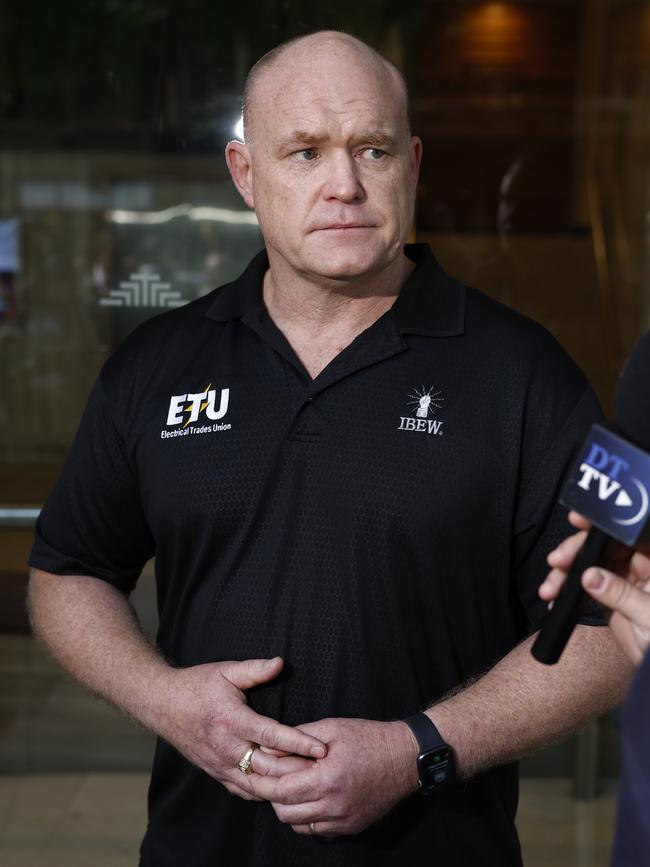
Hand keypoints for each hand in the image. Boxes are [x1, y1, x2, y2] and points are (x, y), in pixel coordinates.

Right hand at [154, 657, 325, 800]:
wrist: (162, 705)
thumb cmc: (197, 685)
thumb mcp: (226, 671)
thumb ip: (255, 669)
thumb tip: (280, 663)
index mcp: (233, 721)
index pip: (273, 737)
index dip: (299, 743)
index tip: (321, 748)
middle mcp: (227, 748)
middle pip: (269, 768)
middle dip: (298, 770)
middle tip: (324, 770)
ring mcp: (221, 765)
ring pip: (257, 786)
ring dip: (283, 787)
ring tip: (309, 784)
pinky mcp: (216, 773)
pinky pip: (244, 791)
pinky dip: (265, 793)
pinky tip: (282, 790)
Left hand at [250, 717, 418, 836]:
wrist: (404, 758)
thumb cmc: (368, 738)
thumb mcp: (331, 728)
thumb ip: (297, 739)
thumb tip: (268, 748)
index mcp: (327, 779)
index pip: (281, 790)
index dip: (262, 782)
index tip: (253, 772)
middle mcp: (334, 805)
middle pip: (285, 812)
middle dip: (272, 795)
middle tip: (271, 778)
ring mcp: (343, 820)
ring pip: (298, 825)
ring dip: (289, 807)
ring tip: (291, 786)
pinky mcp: (351, 827)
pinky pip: (316, 831)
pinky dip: (307, 817)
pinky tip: (311, 797)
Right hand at [539, 512, 649, 664]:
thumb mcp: (649, 617)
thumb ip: (621, 595)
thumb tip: (591, 576)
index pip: (629, 534)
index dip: (604, 523)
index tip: (580, 520)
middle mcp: (640, 567)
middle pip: (603, 545)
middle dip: (577, 550)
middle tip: (558, 560)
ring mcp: (622, 580)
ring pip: (588, 563)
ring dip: (565, 572)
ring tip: (551, 587)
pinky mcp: (608, 596)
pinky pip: (582, 584)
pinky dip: (565, 589)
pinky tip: (554, 595)